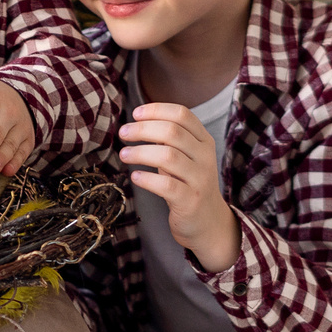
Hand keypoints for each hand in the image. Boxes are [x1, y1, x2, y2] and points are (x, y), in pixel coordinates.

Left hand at [119, 103, 236, 273]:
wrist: (208, 221)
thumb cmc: (188, 183)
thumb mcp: (185, 157)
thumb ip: (170, 139)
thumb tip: (139, 121)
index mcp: (203, 141)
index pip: (182, 114)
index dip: (156, 110)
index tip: (135, 113)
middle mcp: (205, 157)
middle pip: (172, 132)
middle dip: (143, 129)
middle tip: (123, 133)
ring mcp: (199, 179)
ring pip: (168, 156)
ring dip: (140, 153)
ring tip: (124, 155)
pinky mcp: (190, 201)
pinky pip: (167, 186)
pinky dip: (147, 179)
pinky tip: (135, 177)